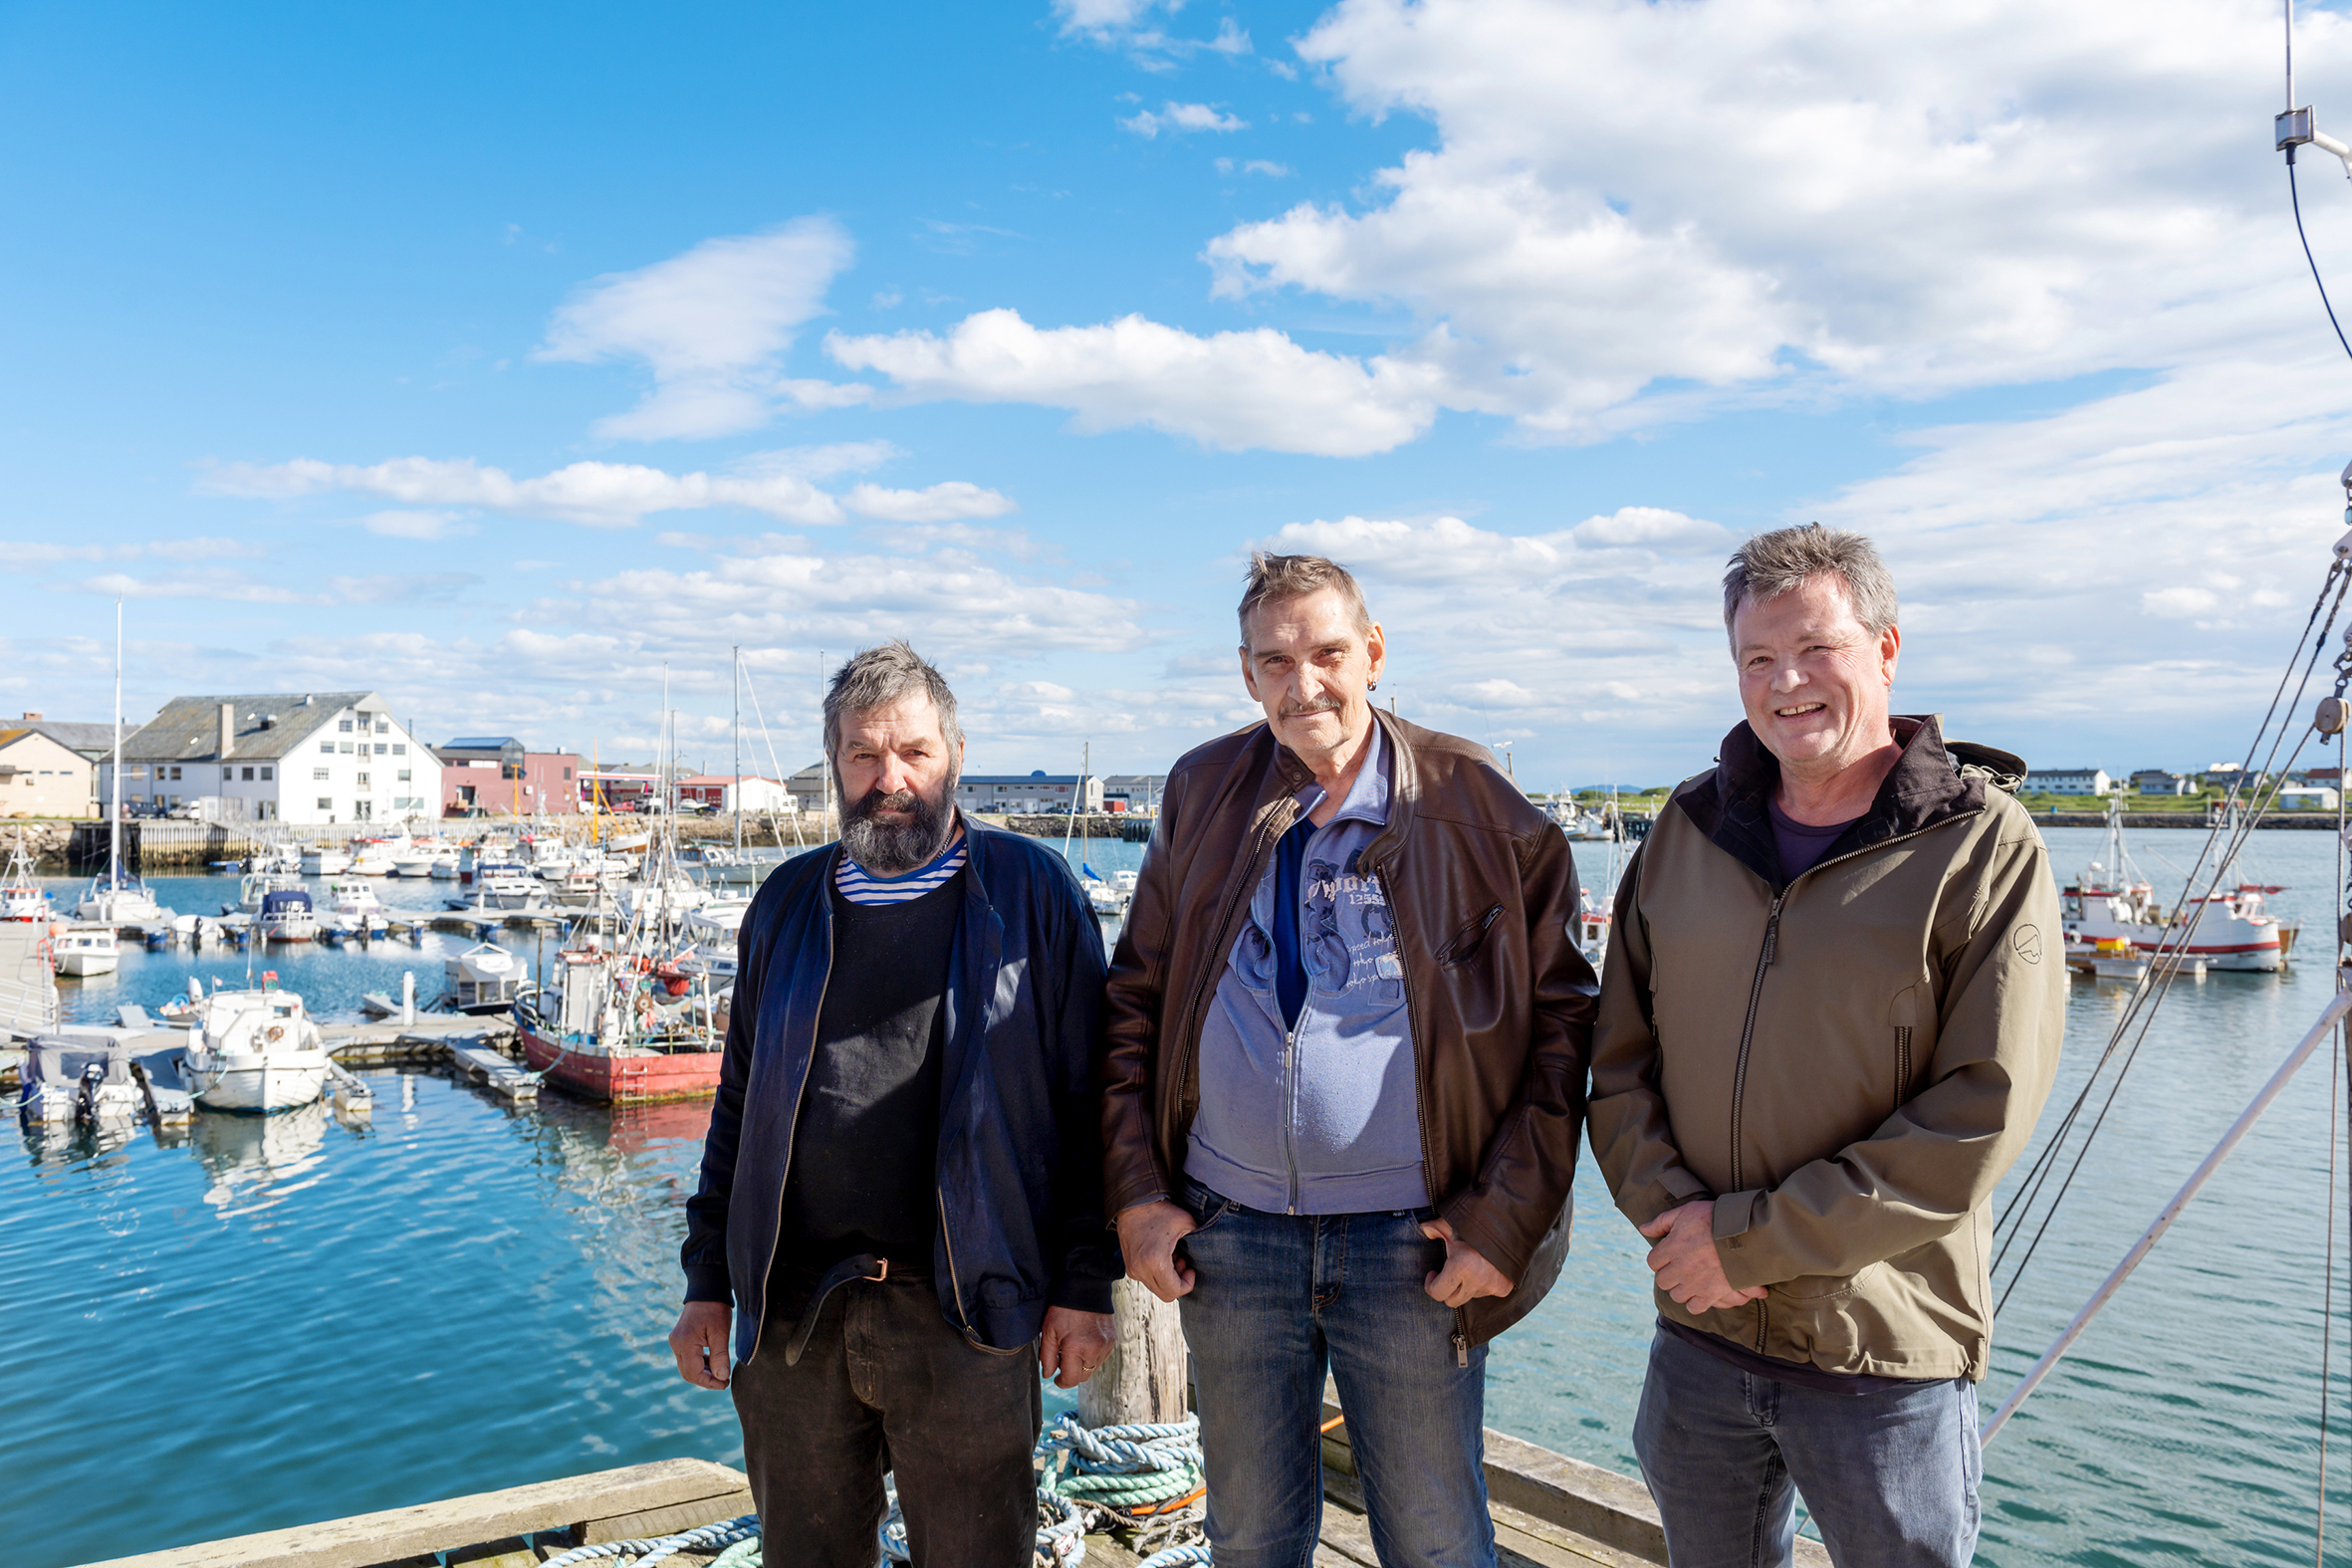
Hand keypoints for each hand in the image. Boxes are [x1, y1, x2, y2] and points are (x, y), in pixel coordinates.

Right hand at [668, 1300, 732, 1388]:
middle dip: (706, 1380)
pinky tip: (713, 1362)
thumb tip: (721, 1377)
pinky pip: (687, 1359)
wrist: (707, 1289)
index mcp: (685, 1343)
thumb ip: (720, 1356)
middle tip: (724, 1381)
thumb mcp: (721, 1332)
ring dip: (703, 1373)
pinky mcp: (680, 1340)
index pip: (694, 1373)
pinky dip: (699, 1364)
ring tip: (721, 1373)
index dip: (709, 1382)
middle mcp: (676, 1344)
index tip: (724, 1384)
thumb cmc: (715, 1308)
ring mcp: (676, 1342)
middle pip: (688, 1373)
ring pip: (687, 1367)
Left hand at [1038, 1306, 1117, 1388]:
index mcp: (1077, 1348)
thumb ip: (1047, 1356)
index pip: (1072, 1379)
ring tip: (1074, 1350)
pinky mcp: (1112, 1340)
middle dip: (1072, 1374)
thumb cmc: (1063, 1308)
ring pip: (1093, 1368)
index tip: (1056, 1379)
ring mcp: (1106, 1345)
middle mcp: (1095, 1350)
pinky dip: (1092, 1356)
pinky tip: (1084, 1343)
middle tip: (1062, 1361)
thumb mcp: (1048, 1331)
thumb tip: (1048, 1375)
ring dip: (1083, 1365)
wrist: (1085, 1287)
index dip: (1062, 1382)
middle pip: (1084, 1376)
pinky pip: (1101, 1357)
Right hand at [1116, 1199, 1197, 1301]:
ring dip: (1168, 1278)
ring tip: (1173, 1256)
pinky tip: (1162, 1255)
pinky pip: (1148, 1280)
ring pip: (1156, 1288)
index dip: (1188, 1284)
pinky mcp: (1129, 1267)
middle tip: (1183, 1262)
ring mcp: (1133, 1270)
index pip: (1174, 1291)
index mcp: (1155, 1262)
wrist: (1133, 1202)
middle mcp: (1141, 1270)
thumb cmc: (1159, 1211)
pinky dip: (1158, 1274)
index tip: (1191, 1269)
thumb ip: (1199, 1241)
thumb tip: (1207, 1253)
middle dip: (1178, 1282)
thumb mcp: (1186, 1223)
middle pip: (1165, 1294)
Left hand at [1421, 1217, 1514, 1306]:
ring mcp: (1492, 1286)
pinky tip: (1484, 1268)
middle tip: (1448, 1273)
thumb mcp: (1447, 1223)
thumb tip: (1423, 1230)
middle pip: (1452, 1301)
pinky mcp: (1504, 1288)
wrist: (1508, 1221)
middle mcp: (1477, 1281)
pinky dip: (1482, 1284)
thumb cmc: (1473, 1221)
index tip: (1433, 1273)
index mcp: (1460, 1267)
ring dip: (1465, 1286)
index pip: (1437, 1294)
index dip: (1430, 1285)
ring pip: (1470, 1297)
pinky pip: (1487, 1293)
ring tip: (1469, 1265)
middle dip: (1446, 1289)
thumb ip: (1430, 1228)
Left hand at [1637, 1201, 1768, 1313]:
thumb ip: (1662, 1221)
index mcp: (1671, 1248)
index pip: (1652, 1262)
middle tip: (1680, 1268)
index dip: (1660, 1259)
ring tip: (1690, 1280)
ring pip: (1677, 1295)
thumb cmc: (1714, 1218)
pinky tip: (1699, 1294)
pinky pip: (1694, 1307)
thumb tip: (1643, 1229)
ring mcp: (1695, 1282)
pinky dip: (1695, 1303)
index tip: (1669, 1256)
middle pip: (1663, 1281)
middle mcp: (1680, 1268)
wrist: (1744, 1232)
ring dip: (1681, 1288)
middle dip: (1669, 1275)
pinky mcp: (1711, 1293)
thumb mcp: (1686, 1211)